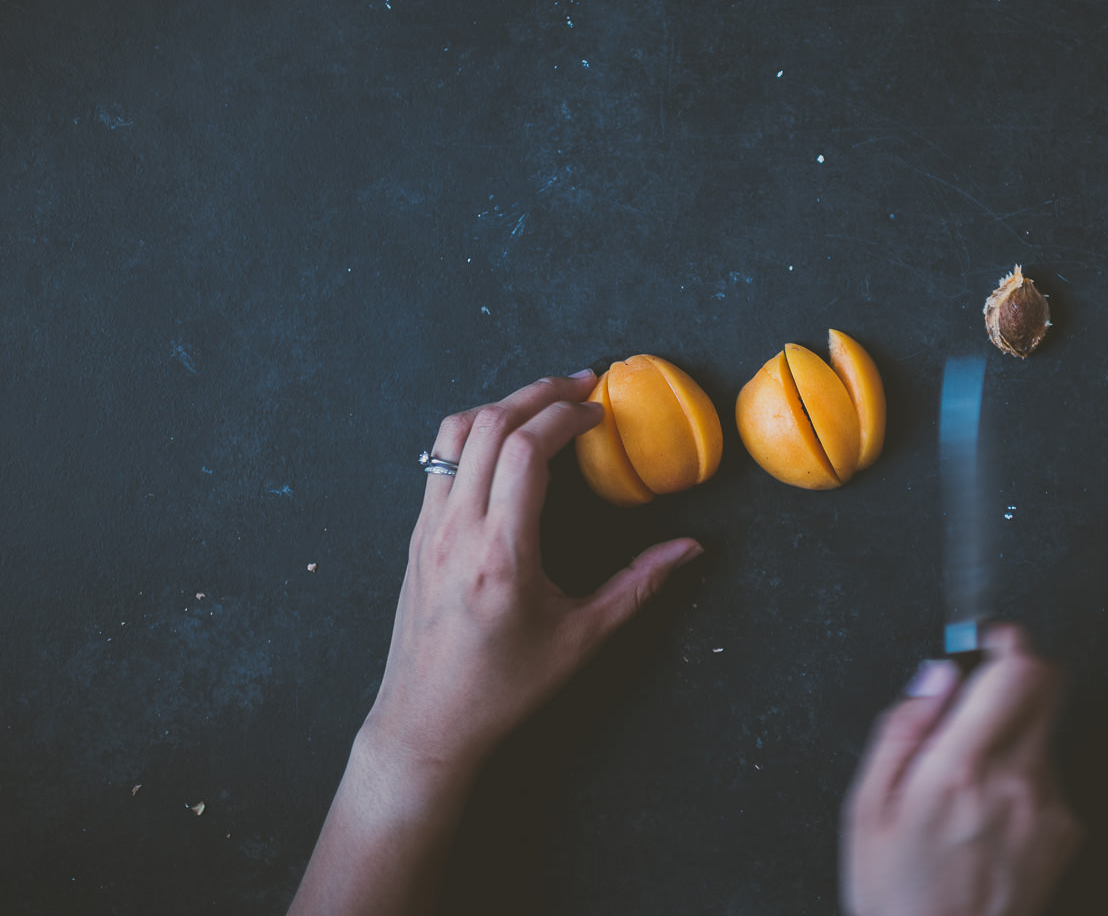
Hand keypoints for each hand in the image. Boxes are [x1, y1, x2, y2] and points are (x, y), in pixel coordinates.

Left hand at [290, 370, 701, 915]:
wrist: (426, 724)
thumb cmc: (504, 688)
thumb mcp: (582, 639)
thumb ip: (638, 587)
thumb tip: (690, 548)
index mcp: (500, 552)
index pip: (523, 449)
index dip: (565, 415)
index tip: (598, 410)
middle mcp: (456, 529)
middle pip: (487, 425)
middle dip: (537, 392)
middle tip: (581, 383)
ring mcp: (428, 528)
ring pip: (453, 433)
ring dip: (501, 404)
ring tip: (544, 402)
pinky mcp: (416, 536)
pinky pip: (439, 459)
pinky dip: (475, 432)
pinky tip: (506, 441)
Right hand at [842, 625, 1081, 915]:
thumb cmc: (898, 894)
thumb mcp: (868, 807)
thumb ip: (903, 728)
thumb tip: (938, 677)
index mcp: (961, 769)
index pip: (1019, 673)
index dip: (1009, 641)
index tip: (990, 640)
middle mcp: (1017, 783)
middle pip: (1050, 686)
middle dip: (1019, 672)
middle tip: (982, 690)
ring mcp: (1050, 808)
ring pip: (1047, 729)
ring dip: (1015, 728)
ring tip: (967, 776)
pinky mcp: (1067, 831)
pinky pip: (1050, 772)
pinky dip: (1023, 771)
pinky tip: (986, 810)